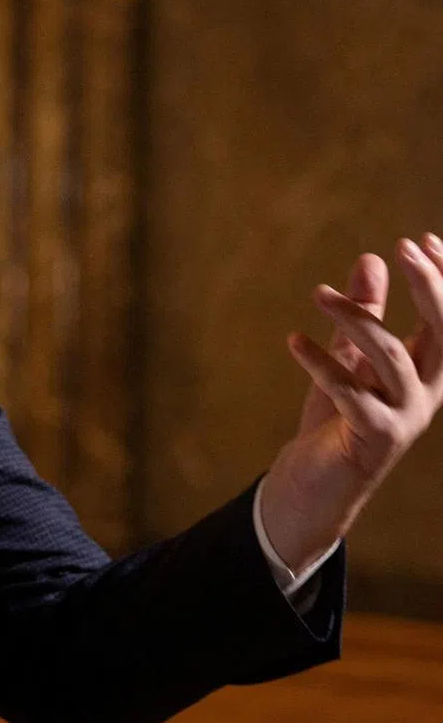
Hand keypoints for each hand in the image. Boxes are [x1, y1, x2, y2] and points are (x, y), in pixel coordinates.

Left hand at [259, 235, 442, 573]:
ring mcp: (404, 417)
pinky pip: (349, 391)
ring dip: (356, 318)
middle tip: (402, 249)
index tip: (422, 239)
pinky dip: (320, 363)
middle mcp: (425, 393)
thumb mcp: (350, 357)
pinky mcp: (375, 437)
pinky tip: (293, 341)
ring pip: (391, 356)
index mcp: (425, 371)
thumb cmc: (336, 418)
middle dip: (429, 287)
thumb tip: (371, 260)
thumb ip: (367, 313)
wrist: (316, 482)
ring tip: (318, 292)